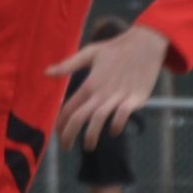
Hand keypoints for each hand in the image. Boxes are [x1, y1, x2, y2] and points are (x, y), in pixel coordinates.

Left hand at [48, 23, 170, 150]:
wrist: (146, 44)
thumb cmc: (116, 49)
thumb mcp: (90, 52)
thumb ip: (68, 64)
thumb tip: (46, 72)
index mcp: (90, 83)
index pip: (70, 108)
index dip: (61, 123)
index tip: (58, 134)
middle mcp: (102, 92)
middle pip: (80, 117)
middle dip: (69, 135)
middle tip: (65, 147)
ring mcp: (119, 96)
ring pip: (99, 119)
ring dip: (91, 135)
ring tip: (88, 146)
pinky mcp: (135, 98)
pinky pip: (123, 114)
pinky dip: (117, 124)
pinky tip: (113, 131)